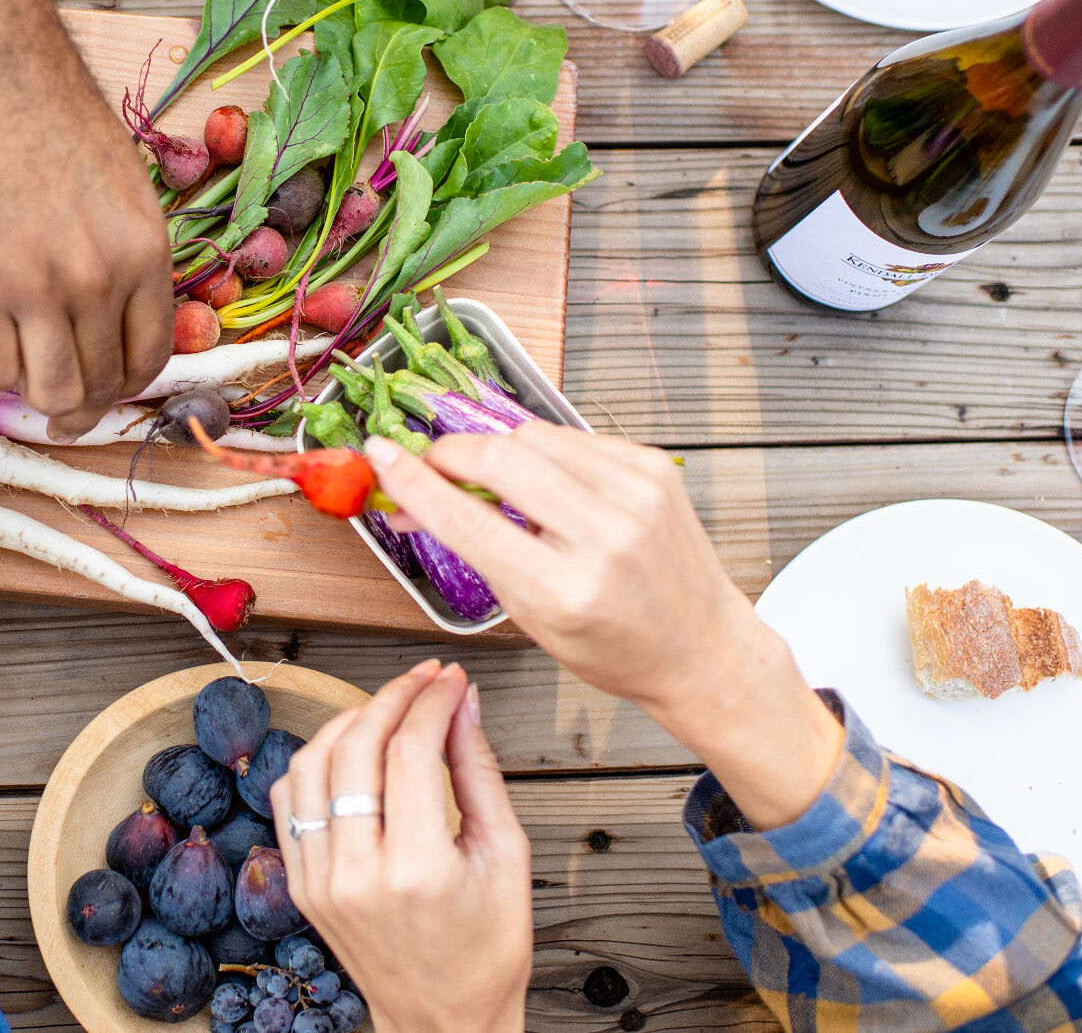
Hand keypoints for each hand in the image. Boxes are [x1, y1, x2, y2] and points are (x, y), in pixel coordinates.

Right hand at [0, 0, 173, 435]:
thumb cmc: (53, 119)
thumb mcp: (126, 188)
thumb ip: (128, 259)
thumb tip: (118, 327)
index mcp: (145, 253)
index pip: (148, 358)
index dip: (126, 384)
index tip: (107, 386)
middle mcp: (99, 278)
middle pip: (99, 386)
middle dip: (83, 406)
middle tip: (63, 406)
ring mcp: (36, 286)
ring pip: (47, 391)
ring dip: (38, 397)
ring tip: (27, 380)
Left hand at [273, 661, 530, 1032]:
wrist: (444, 1020)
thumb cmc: (486, 949)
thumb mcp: (505, 854)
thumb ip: (478, 770)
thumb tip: (462, 704)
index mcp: (417, 870)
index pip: (411, 750)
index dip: (431, 701)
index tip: (450, 680)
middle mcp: (357, 874)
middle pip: (356, 748)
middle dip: (392, 697)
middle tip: (423, 681)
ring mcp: (320, 880)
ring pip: (310, 765)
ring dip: (349, 722)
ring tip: (387, 709)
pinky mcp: (302, 885)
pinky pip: (289, 802)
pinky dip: (315, 762)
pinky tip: (349, 751)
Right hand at [365, 426, 843, 829]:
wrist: (701, 646)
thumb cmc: (613, 645)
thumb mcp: (531, 617)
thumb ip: (475, 551)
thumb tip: (413, 500)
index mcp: (564, 588)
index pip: (466, 519)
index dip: (413, 481)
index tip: (380, 454)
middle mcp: (604, 536)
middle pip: (497, 457)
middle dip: (449, 453)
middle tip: (429, 465)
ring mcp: (634, 495)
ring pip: (531, 436)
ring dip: (495, 451)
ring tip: (491, 481)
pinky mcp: (652, 467)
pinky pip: (572, 437)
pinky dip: (544, 452)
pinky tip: (545, 481)